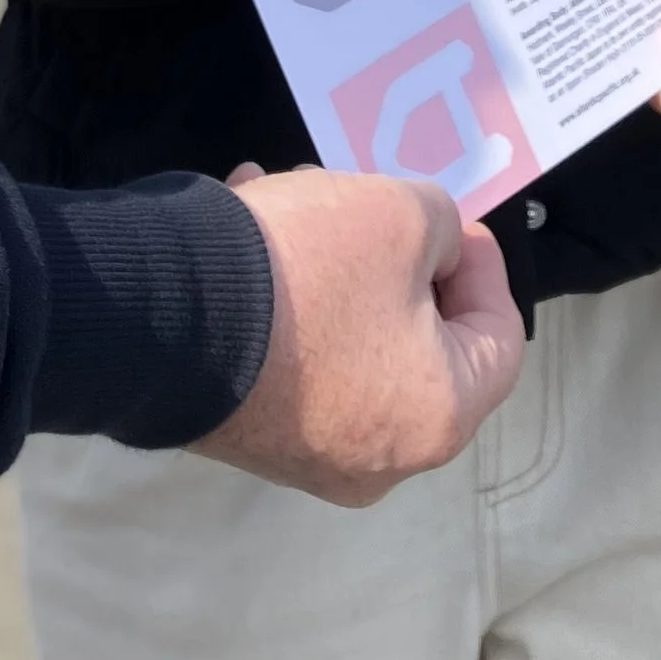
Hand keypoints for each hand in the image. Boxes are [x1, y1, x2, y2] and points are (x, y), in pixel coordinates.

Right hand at [194, 166, 525, 505]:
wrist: (162, 316)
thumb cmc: (308, 274)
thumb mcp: (401, 213)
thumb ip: (441, 223)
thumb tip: (431, 245)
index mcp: (439, 419)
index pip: (498, 339)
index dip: (483, 265)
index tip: (451, 219)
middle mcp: (380, 460)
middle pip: (420, 344)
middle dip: (398, 260)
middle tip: (371, 204)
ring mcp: (308, 456)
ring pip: (351, 344)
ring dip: (336, 269)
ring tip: (294, 199)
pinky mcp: (249, 435)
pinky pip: (295, 361)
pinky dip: (288, 299)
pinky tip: (251, 229)